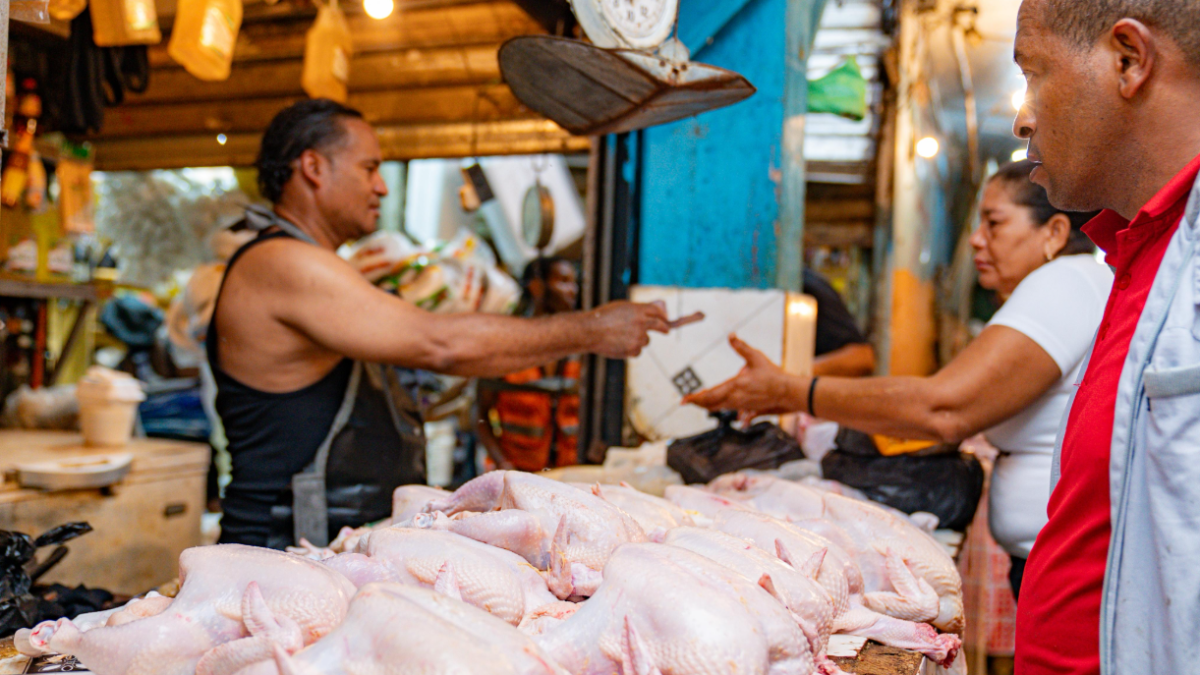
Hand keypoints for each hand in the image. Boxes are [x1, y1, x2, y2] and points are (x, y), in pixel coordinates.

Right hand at [587, 300, 670, 357]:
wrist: (589, 332)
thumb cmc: (602, 318)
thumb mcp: (622, 307)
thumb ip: (640, 309)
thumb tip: (660, 307)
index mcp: (638, 310)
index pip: (657, 311)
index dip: (662, 315)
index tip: (664, 319)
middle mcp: (641, 323)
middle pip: (660, 325)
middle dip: (664, 328)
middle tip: (666, 330)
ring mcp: (638, 337)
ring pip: (646, 340)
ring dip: (639, 340)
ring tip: (621, 336)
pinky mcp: (633, 350)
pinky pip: (638, 351)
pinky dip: (631, 350)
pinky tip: (618, 345)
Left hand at [682, 334, 804, 415]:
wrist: (789, 393)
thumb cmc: (773, 375)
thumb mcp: (756, 357)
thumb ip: (741, 347)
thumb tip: (731, 335)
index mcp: (734, 386)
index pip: (709, 394)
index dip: (695, 398)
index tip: (684, 400)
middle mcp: (735, 399)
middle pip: (711, 404)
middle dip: (698, 402)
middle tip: (688, 401)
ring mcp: (741, 406)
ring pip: (720, 408)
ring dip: (708, 405)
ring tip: (700, 402)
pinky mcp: (749, 409)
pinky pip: (732, 411)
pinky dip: (724, 408)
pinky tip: (723, 408)